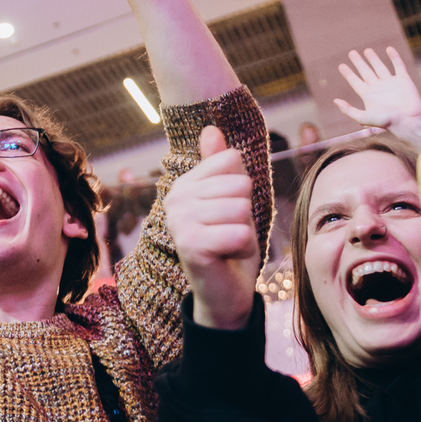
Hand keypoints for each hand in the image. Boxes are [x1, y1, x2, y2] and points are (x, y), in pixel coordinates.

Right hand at [164, 127, 260, 329]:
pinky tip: (228, 257)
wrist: (223, 293)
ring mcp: (179, 222)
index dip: (241, 189)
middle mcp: (175, 199)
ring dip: (245, 232)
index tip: (227, 213)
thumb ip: (218, 165)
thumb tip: (211, 128)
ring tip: (228, 246)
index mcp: (184, 184)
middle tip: (228, 233)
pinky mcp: (190, 245)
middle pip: (240, 184)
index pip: (231, 161)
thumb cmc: (228, 244)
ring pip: (242, 209)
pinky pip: (241, 234)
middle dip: (245, 214)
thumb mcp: (229, 200)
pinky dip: (244, 250)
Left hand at [333, 47, 420, 150]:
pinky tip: (389, 49)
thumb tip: (335, 101)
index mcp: (368, 95)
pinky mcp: (403, 80)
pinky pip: (398, 65)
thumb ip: (348, 110)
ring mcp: (391, 83)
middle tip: (352, 53)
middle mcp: (378, 88)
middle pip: (366, 71)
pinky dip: (394, 57)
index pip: (355, 81)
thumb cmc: (387, 121)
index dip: (348, 73)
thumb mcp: (363, 118)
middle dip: (358, 62)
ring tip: (367, 50)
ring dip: (373, 59)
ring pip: (380, 67)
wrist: (408, 120)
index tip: (341, 65)